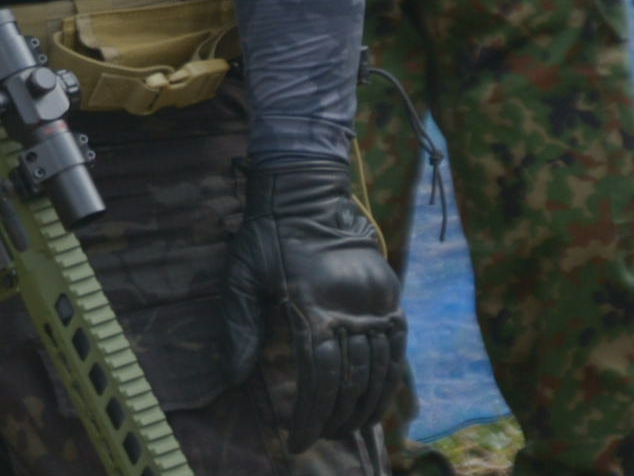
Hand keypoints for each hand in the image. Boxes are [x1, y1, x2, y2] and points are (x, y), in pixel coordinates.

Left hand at [219, 157, 404, 449]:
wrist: (306, 191)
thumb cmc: (265, 234)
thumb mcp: (240, 274)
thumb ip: (239, 327)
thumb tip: (235, 378)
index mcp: (311, 305)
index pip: (317, 378)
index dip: (309, 415)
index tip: (297, 441)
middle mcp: (350, 308)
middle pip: (350, 380)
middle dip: (335, 417)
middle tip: (322, 437)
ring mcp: (376, 303)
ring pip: (379, 370)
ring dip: (366, 406)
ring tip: (350, 430)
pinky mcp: (391, 297)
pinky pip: (399, 350)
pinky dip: (393, 381)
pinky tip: (385, 405)